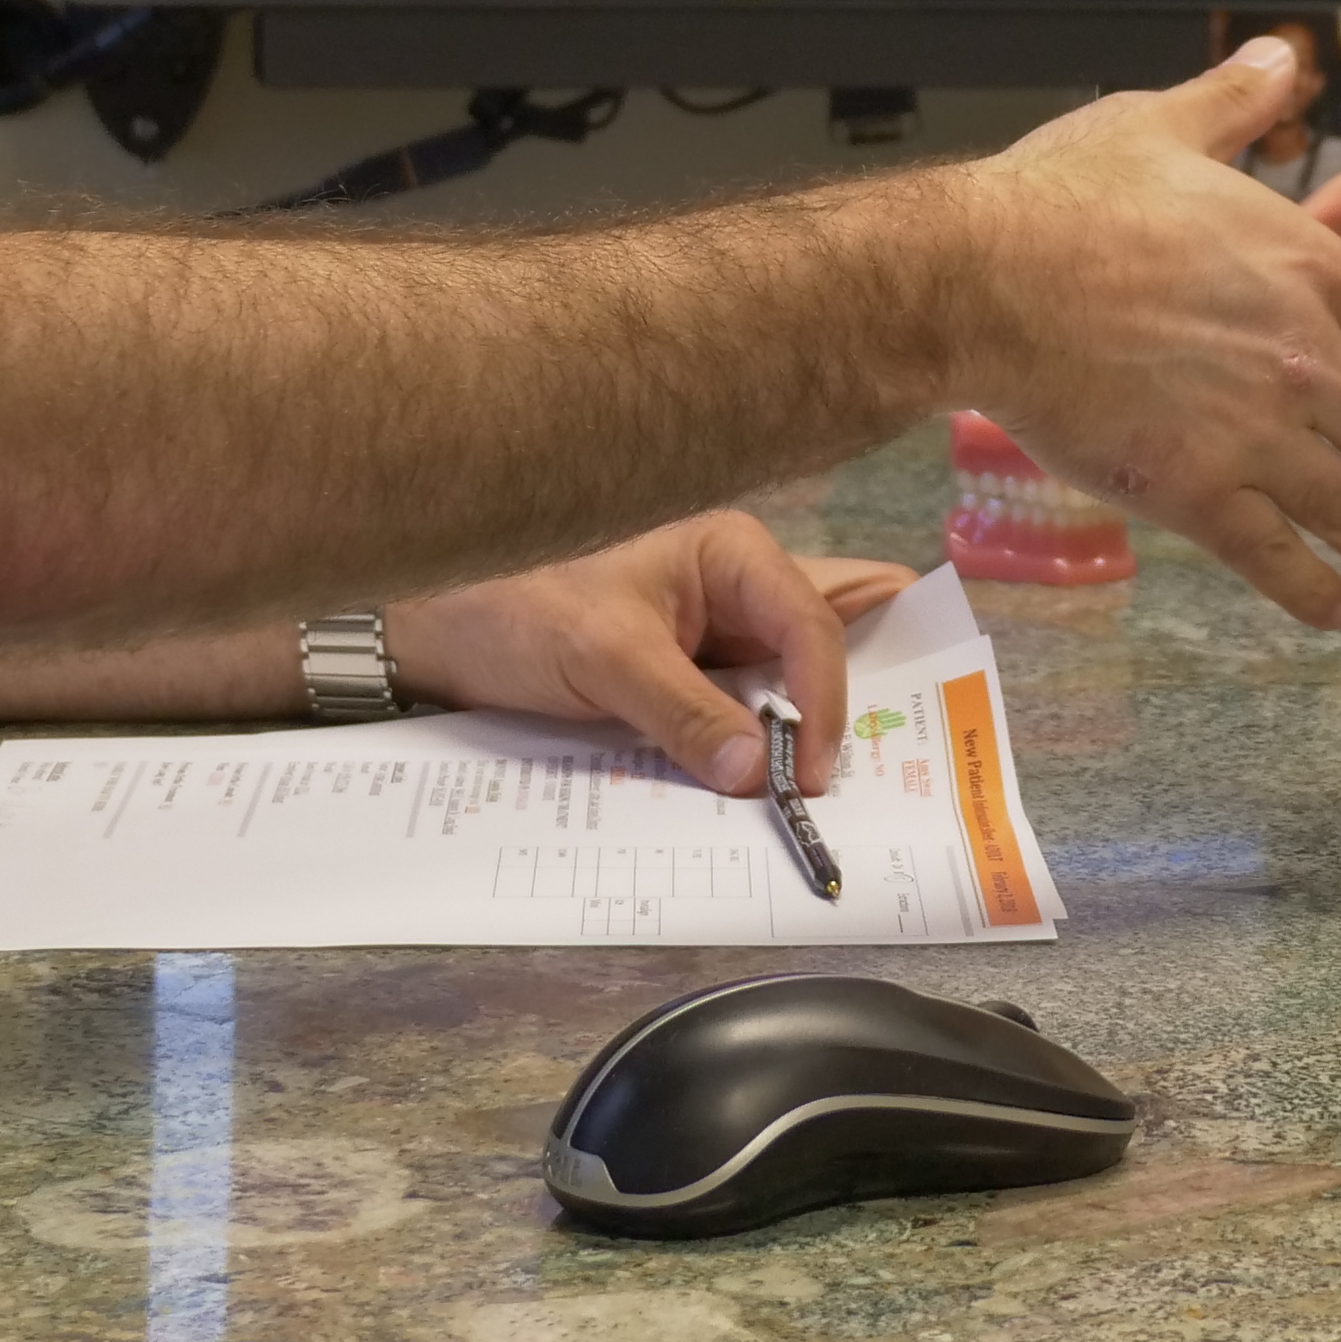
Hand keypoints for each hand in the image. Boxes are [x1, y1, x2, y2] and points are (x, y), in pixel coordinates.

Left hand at [382, 517, 912, 790]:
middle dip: (866, 695)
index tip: (809, 773)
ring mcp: (722, 635)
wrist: (443, 635)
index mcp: (731, 552)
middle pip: (829, 639)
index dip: (822, 699)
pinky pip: (750, 712)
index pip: (809, 623)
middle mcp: (741, 587)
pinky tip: (785, 788)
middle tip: (897, 761)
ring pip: (797, 681)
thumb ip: (683, 713)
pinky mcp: (698, 678)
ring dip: (814, 732)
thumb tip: (756, 776)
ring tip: (847, 788)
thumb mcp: (604, 660)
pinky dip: (768, 748)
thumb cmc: (519, 612)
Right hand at [954, 43, 1340, 629]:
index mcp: (1314, 272)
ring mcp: (1257, 432)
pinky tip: (1337, 615)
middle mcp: (1307, 360)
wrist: (987, 276)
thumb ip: (1238, 103)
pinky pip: (1274, 556)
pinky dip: (1313, 592)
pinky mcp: (1194, 491)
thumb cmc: (1067, 198)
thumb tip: (1280, 57)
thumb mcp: (1166, 125)